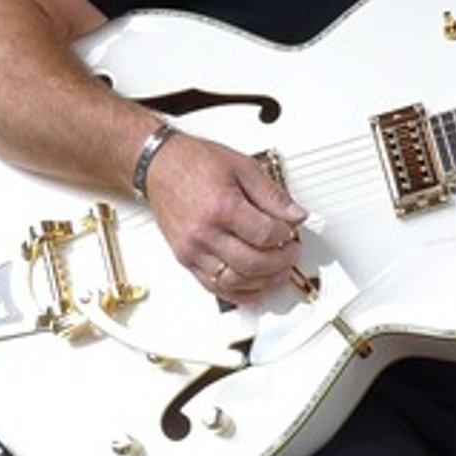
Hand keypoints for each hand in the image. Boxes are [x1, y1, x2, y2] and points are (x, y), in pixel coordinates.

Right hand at [144, 133, 307, 304]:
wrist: (159, 165)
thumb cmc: (195, 162)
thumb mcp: (243, 167)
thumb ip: (272, 195)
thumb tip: (296, 214)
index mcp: (221, 206)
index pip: (264, 234)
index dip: (285, 236)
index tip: (291, 230)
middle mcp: (204, 232)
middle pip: (252, 263)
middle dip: (280, 262)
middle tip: (291, 253)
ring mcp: (192, 249)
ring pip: (235, 282)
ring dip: (264, 281)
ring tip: (279, 271)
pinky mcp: (185, 259)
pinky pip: (214, 288)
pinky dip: (240, 293)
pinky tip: (256, 286)